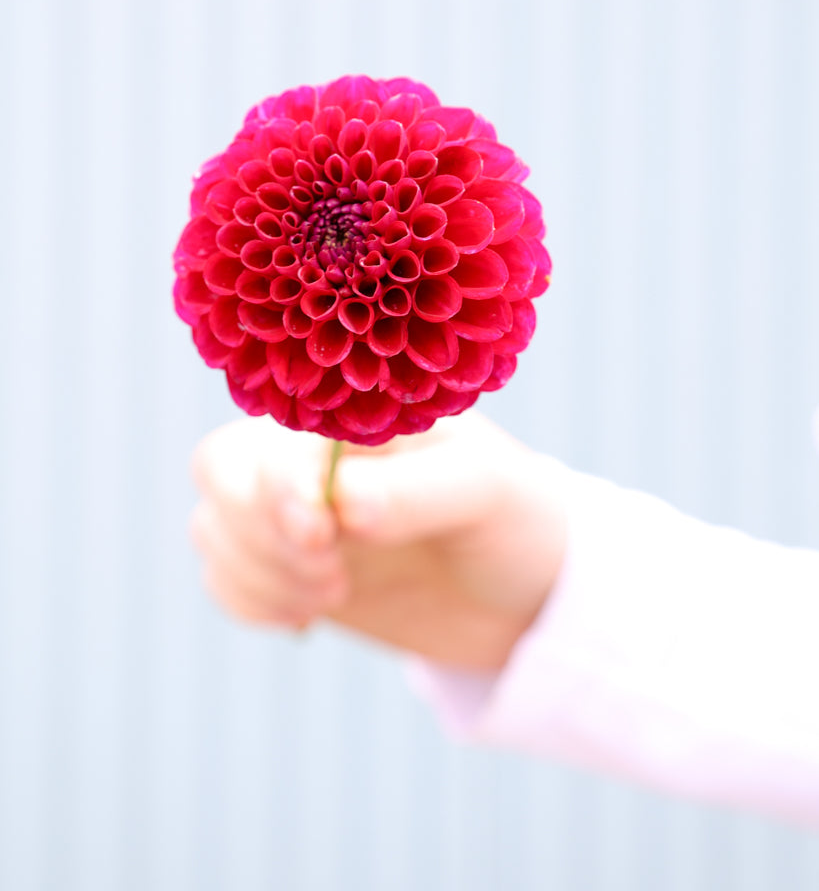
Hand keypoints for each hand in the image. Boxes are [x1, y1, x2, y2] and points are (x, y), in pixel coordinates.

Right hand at [190, 411, 566, 670]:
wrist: (518, 588)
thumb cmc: (511, 515)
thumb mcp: (484, 492)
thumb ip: (416, 491)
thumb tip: (343, 504)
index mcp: (352, 415)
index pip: (273, 436)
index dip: (280, 489)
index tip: (325, 535)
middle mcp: (311, 453)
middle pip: (219, 469)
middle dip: (261, 533)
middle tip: (335, 577)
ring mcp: (293, 510)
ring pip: (211, 526)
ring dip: (258, 573)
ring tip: (334, 595)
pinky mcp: (286, 564)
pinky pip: (222, 575)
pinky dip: (248, 601)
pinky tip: (308, 617)